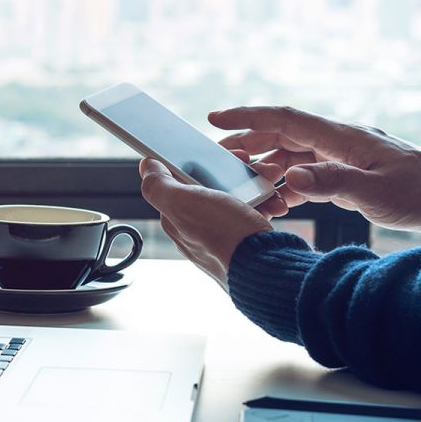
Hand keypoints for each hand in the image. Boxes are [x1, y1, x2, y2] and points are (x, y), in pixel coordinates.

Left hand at [139, 158, 272, 288]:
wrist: (264, 268)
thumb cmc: (224, 235)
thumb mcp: (183, 203)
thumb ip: (159, 185)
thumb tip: (146, 167)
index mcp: (175, 217)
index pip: (181, 179)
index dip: (199, 161)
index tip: (221, 153)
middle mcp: (195, 227)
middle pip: (211, 186)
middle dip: (235, 172)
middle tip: (256, 167)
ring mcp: (220, 235)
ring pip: (237, 198)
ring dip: (256, 186)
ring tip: (270, 182)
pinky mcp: (243, 241)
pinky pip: (253, 214)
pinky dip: (266, 205)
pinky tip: (275, 204)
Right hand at [210, 106, 420, 230]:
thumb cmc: (419, 193)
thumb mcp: (375, 191)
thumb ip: (331, 183)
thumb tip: (287, 176)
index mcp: (341, 137)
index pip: (284, 119)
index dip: (247, 117)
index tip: (214, 118)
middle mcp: (336, 143)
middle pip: (281, 135)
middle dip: (247, 143)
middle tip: (217, 157)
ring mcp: (340, 160)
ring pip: (290, 156)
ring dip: (264, 167)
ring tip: (240, 182)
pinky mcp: (344, 177)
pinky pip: (305, 176)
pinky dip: (285, 186)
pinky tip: (274, 200)